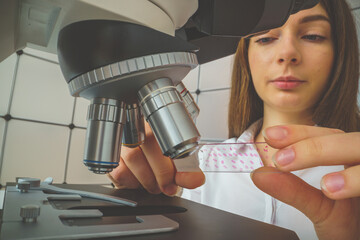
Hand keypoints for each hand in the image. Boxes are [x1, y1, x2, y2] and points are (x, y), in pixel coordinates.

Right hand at [108, 122, 204, 195]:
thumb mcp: (180, 164)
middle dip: (162, 172)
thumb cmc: (162, 160)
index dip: (176, 156)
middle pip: (150, 143)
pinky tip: (139, 181)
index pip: (168, 132)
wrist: (144, 164)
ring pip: (133, 157)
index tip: (180, 176)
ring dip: (148, 179)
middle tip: (169, 186)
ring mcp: (121, 139)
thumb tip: (195, 179)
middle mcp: (138, 125)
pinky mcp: (111, 156)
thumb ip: (189, 171)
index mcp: (159, 122)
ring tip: (155, 186)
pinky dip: (133, 182)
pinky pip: (120, 170)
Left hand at [251, 125, 359, 239]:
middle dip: (313, 147)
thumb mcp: (318, 205)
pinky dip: (356, 180)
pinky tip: (333, 189)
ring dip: (335, 162)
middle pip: (348, 141)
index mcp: (351, 157)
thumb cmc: (349, 222)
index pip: (329, 135)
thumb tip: (258, 174)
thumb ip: (292, 189)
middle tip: (281, 160)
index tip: (271, 135)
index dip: (300, 133)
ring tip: (315, 180)